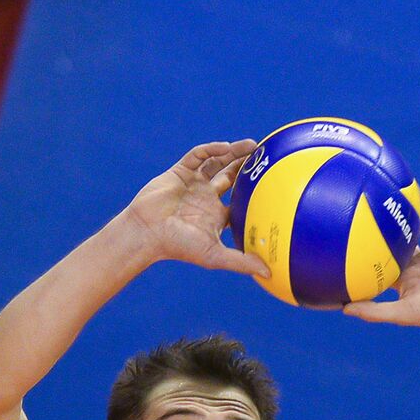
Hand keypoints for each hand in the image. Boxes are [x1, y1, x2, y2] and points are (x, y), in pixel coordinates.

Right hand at [125, 139, 268, 275]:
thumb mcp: (214, 255)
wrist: (147, 233)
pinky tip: (225, 147)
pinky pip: (198, 155)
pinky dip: (211, 149)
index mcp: (214, 214)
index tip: (273, 182)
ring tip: (252, 145)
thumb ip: (241, 262)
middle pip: (230, 176)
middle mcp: (205, 197)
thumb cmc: (178, 246)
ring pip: (217, 162)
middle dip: (246, 165)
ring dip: (233, 152)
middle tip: (266, 155)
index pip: (239, 199)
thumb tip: (269, 274)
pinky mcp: (179, 172)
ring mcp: (192, 183)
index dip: (255, 190)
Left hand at [344, 187, 419, 332]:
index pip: (384, 259)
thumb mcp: (401, 313)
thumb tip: (342, 309)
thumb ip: (373, 311)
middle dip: (394, 222)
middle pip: (404, 238)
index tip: (356, 231)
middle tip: (379, 201)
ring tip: (408, 188)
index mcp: (406, 277)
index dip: (371, 247)